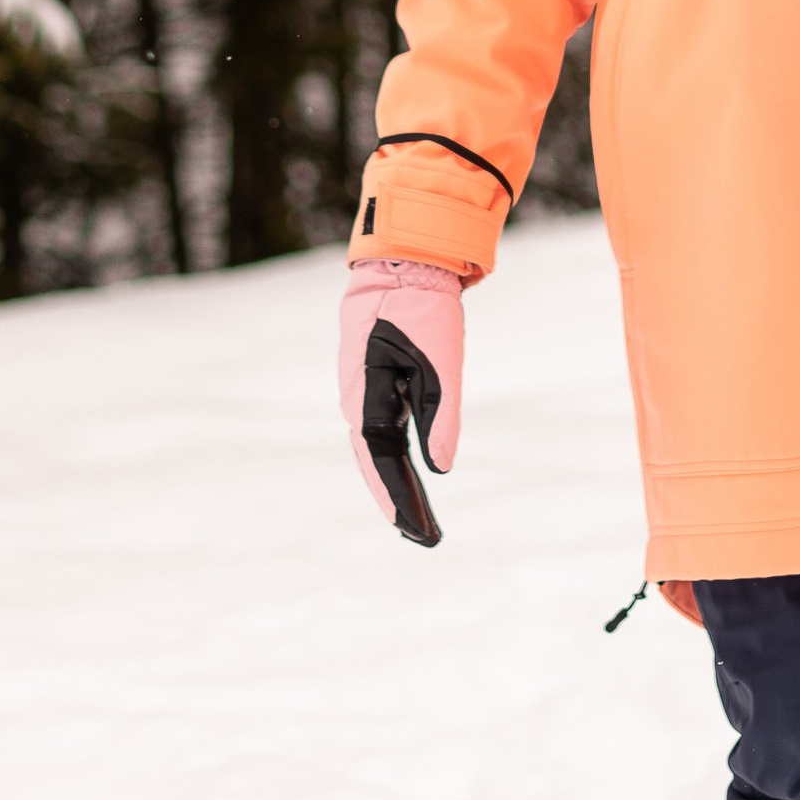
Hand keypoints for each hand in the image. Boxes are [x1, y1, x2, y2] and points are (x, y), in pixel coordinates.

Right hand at [339, 257, 466, 543]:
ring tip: (418, 519)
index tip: (416, 531)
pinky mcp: (374, 382)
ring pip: (378, 449)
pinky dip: (394, 458)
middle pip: (378, 462)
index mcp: (368, 395)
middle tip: (424, 537)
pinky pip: (382, 431)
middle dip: (399, 501)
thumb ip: (441, 413)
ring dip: (396, 484)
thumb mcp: (441, 359)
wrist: (402, 262)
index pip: (382, 460)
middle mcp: (358, 399)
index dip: (398, 498)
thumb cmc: (421, 306)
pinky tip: (408, 475)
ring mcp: (363, 391)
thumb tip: (440, 467)